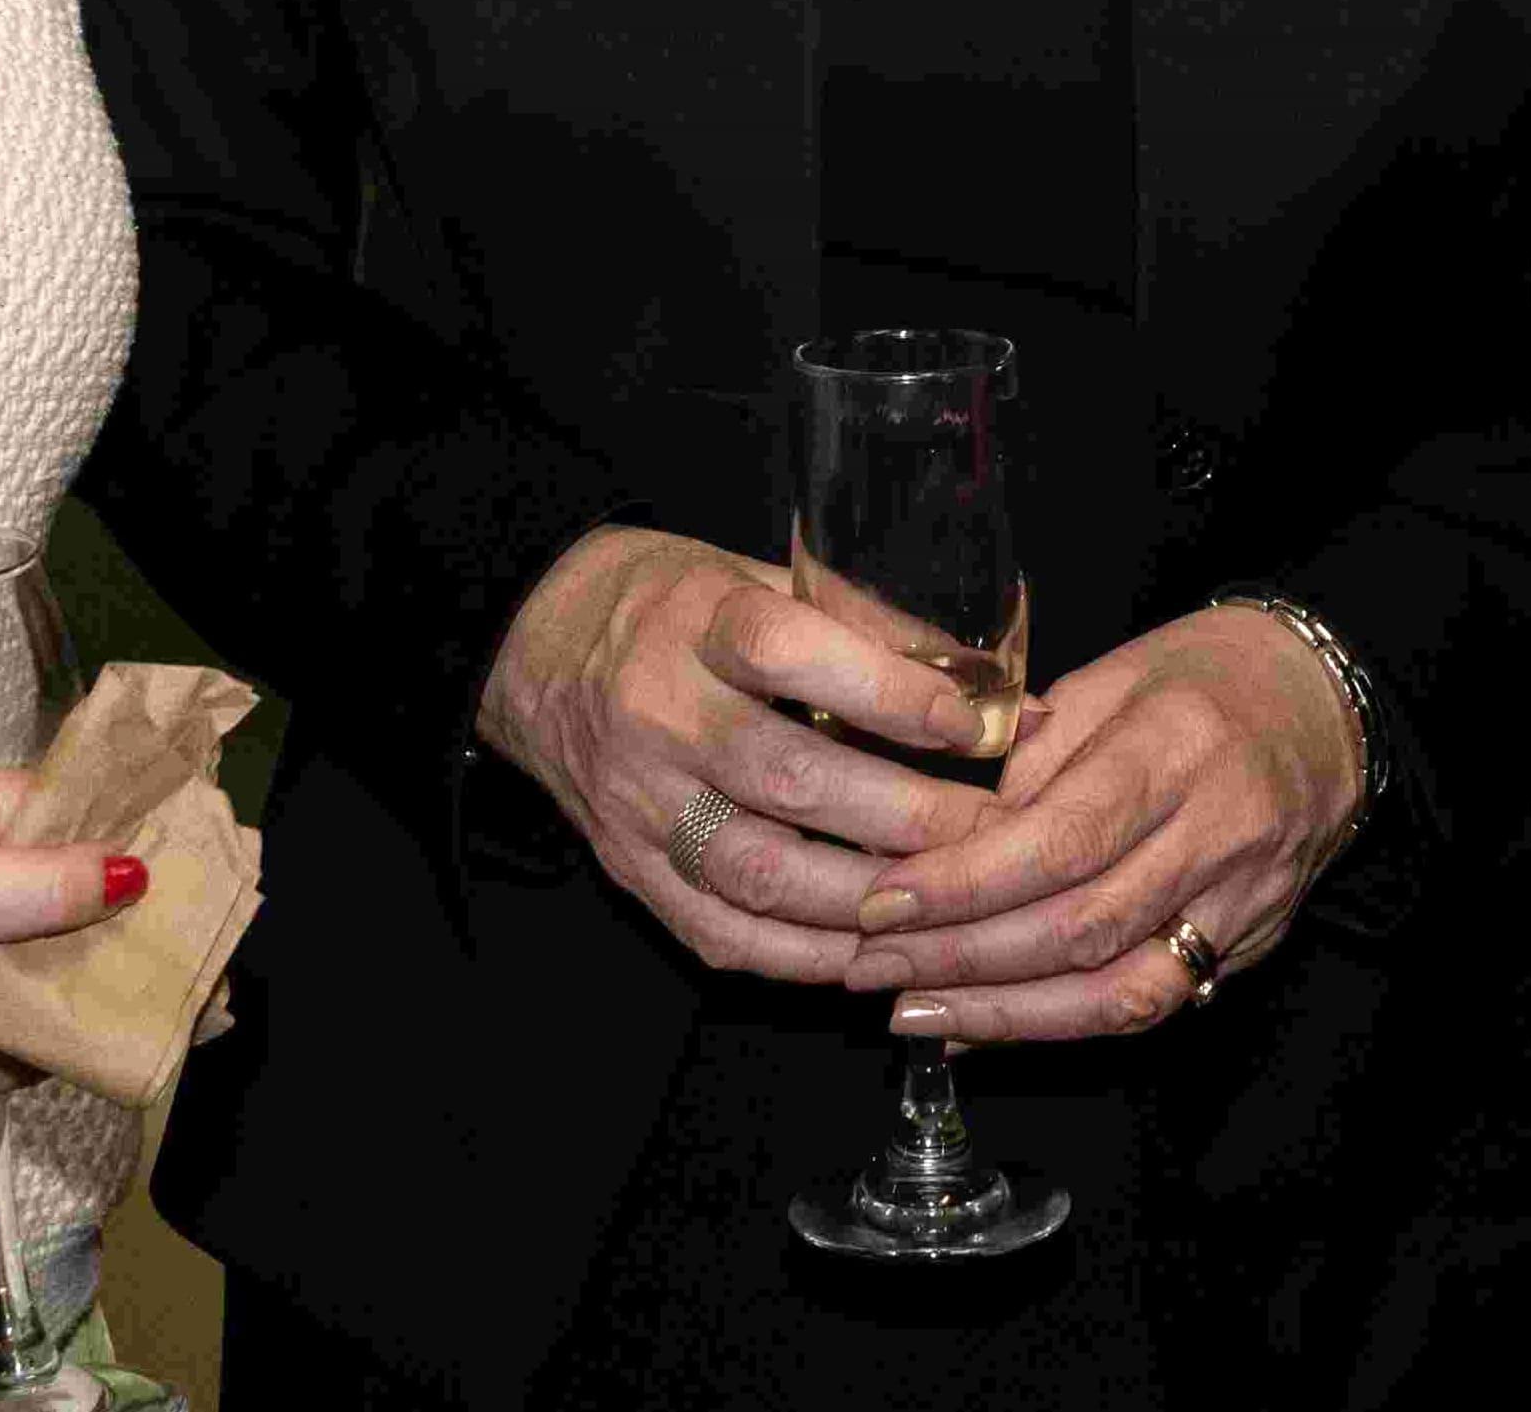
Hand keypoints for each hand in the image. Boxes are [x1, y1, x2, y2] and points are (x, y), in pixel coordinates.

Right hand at [473, 522, 1014, 983]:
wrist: (536, 648)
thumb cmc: (670, 607)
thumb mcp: (757, 576)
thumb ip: (862, 625)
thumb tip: (994, 685)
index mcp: (696, 623)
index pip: (794, 654)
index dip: (893, 693)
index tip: (977, 726)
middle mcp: (658, 714)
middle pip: (791, 779)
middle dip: (908, 817)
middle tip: (995, 833)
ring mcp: (637, 802)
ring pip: (760, 872)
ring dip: (865, 900)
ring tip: (946, 902)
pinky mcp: (627, 868)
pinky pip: (720, 932)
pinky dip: (802, 954)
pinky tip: (866, 950)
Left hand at [848, 603, 1365, 1041]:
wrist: (1327, 706)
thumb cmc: (1206, 675)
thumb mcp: (1111, 675)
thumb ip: (1029, 756)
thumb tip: (945, 842)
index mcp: (1178, 744)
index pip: (1062, 837)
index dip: (965, 883)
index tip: (881, 902)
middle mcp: (1220, 831)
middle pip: (1081, 924)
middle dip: (962, 957)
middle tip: (869, 965)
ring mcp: (1243, 901)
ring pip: (1117, 988)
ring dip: (1005, 1013)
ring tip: (912, 1010)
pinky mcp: (1249, 946)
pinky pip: (1149, 1004)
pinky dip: (1059, 1026)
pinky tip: (985, 1026)